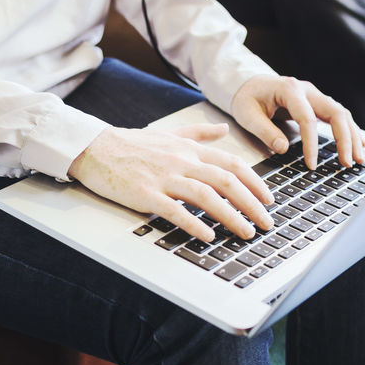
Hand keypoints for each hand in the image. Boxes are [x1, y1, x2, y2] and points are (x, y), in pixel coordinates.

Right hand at [67, 122, 274, 242]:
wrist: (95, 148)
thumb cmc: (132, 144)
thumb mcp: (170, 133)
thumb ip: (199, 132)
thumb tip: (224, 129)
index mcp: (189, 148)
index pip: (231, 162)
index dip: (254, 181)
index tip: (269, 199)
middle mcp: (181, 160)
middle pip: (225, 180)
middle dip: (251, 203)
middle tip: (267, 223)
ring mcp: (163, 177)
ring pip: (206, 195)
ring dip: (231, 215)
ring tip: (246, 232)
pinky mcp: (145, 194)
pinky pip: (175, 210)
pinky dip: (194, 223)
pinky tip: (208, 236)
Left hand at [231, 75, 364, 171]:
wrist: (247, 83)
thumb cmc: (246, 98)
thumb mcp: (247, 114)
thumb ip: (265, 131)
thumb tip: (283, 148)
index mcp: (289, 89)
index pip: (307, 118)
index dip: (312, 144)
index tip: (312, 165)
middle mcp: (307, 90)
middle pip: (335, 112)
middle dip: (345, 138)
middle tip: (348, 162)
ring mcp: (314, 95)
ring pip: (341, 113)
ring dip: (352, 136)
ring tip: (358, 159)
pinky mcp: (317, 103)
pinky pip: (338, 115)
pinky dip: (350, 130)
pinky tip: (361, 143)